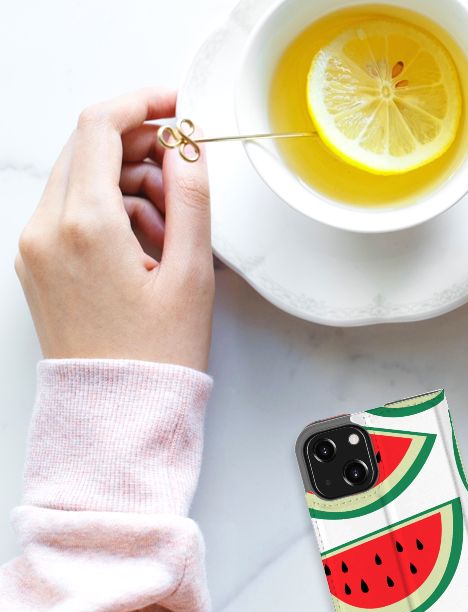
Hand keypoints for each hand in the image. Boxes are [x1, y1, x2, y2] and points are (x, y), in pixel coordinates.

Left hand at [15, 88, 213, 371]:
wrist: (117, 411)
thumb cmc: (156, 354)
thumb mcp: (191, 272)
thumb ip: (191, 198)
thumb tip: (188, 147)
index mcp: (85, 225)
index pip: (101, 127)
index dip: (143, 103)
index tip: (176, 105)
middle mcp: (47, 229)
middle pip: (88, 148)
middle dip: (141, 147)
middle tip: (185, 174)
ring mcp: (35, 246)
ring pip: (82, 178)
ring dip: (129, 182)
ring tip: (173, 228)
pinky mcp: (37, 263)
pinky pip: (72, 210)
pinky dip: (110, 210)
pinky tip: (147, 245)